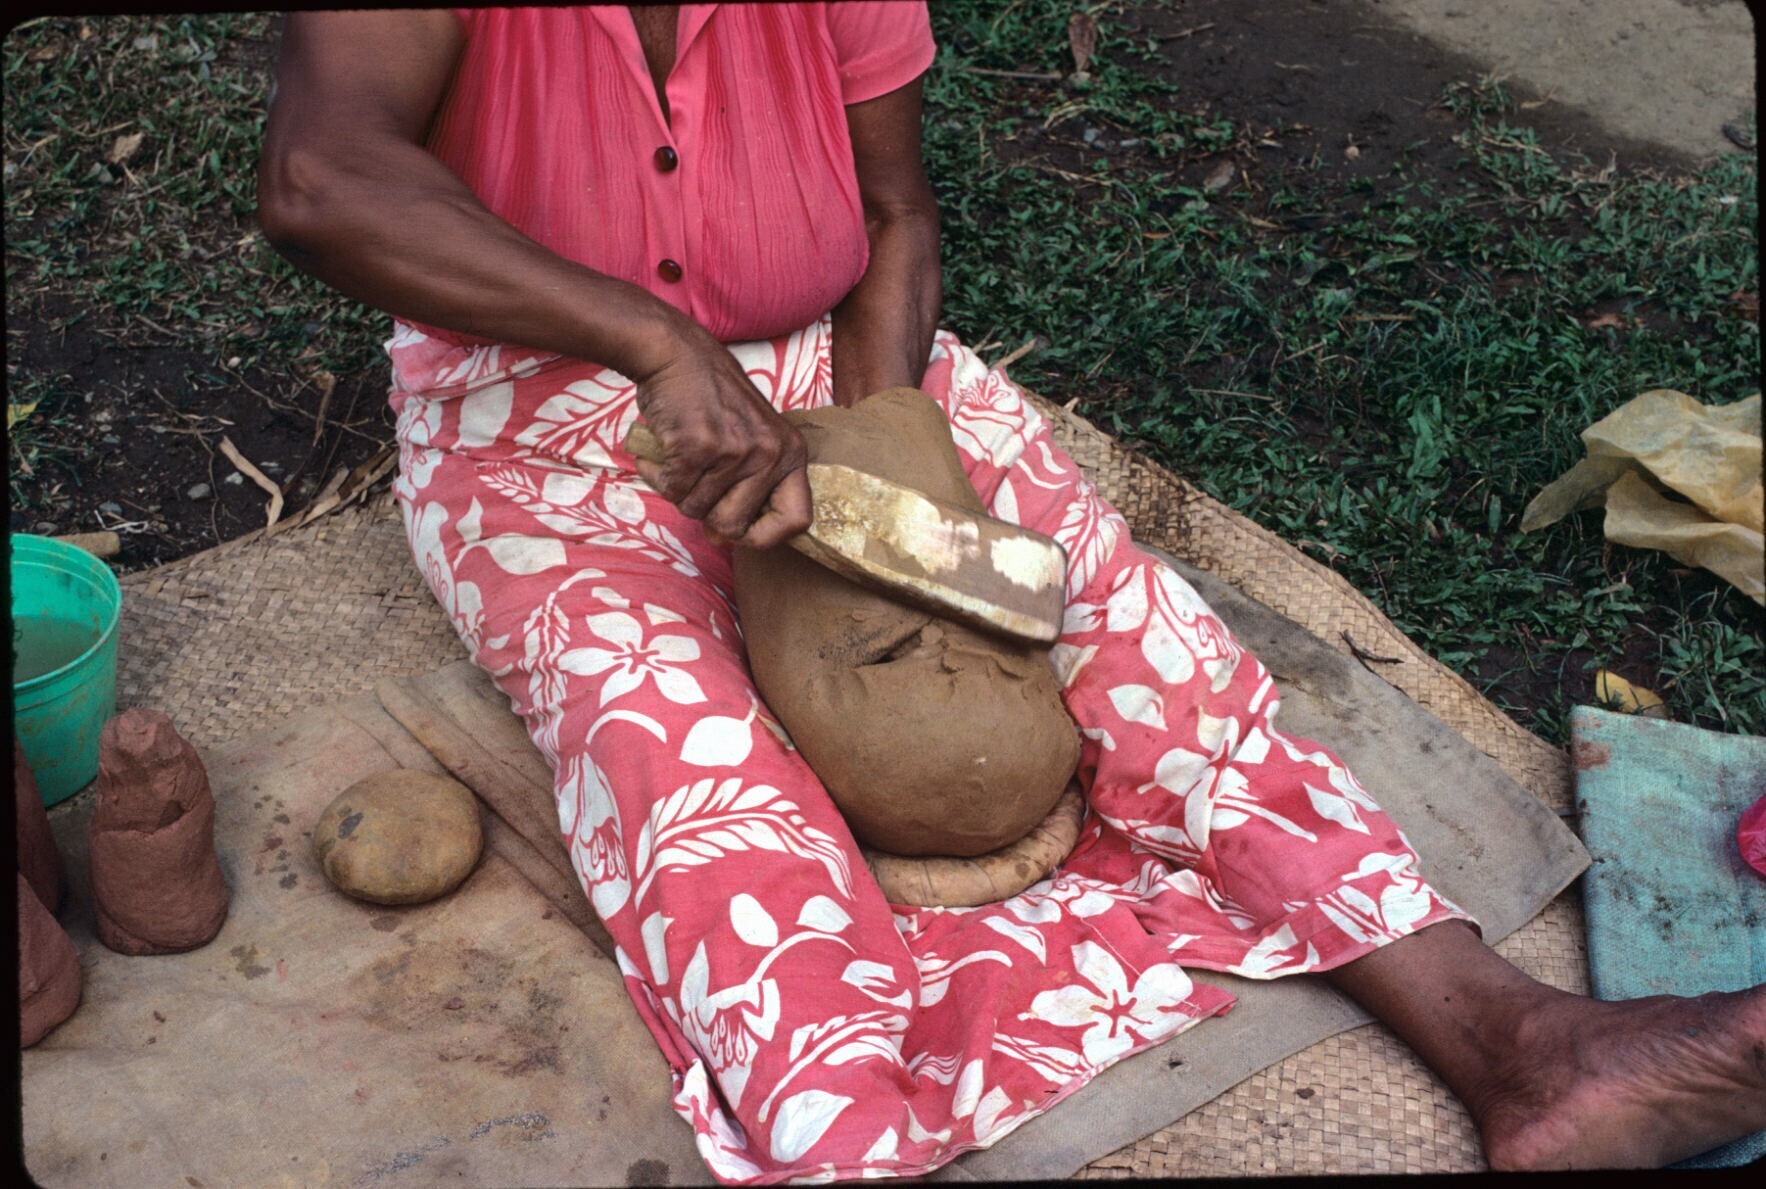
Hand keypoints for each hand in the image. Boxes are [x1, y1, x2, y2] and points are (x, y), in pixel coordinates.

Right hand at [628, 340, 811, 549]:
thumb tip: (724, 541)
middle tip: (695, 484)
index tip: (740, 531)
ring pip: (697, 509)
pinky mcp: (699, 447)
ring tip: (677, 458)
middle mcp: (770, 453)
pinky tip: (657, 453)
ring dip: (677, 490)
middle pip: (734, 526)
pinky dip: (656, 475)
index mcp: (791, 453)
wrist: (675, 352)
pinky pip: (671, 490)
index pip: (796, 521)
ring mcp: (736, 451)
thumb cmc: (710, 397)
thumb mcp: (750, 437)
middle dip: (706, 514)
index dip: (765, 537)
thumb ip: (745, 488)